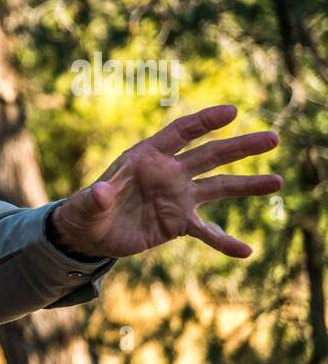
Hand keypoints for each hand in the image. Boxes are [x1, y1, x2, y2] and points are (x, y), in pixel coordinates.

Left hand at [50, 105, 281, 259]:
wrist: (91, 234)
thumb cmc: (86, 211)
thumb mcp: (85, 205)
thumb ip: (95, 198)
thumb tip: (100, 194)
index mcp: (147, 157)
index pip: (181, 134)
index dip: (205, 122)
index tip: (232, 112)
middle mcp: (169, 173)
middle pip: (211, 155)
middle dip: (241, 147)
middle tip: (273, 138)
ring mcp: (178, 197)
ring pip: (219, 187)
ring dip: (247, 186)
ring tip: (277, 182)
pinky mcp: (178, 222)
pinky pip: (206, 232)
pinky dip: (224, 241)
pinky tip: (245, 251)